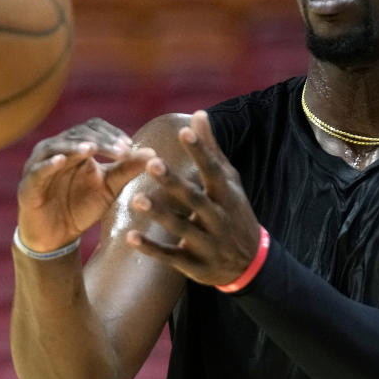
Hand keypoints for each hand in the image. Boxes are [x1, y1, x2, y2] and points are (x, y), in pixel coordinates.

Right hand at [18, 118, 155, 252]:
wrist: (56, 237)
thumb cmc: (81, 207)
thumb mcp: (109, 188)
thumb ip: (128, 169)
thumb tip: (154, 153)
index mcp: (75, 147)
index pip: (93, 128)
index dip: (111, 134)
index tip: (130, 147)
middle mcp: (56, 149)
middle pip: (78, 134)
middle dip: (101, 141)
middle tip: (121, 151)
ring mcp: (39, 165)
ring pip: (56, 146)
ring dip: (75, 147)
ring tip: (92, 149)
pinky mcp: (28, 185)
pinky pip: (38, 170)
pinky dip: (48, 164)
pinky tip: (61, 161)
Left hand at [125, 111, 260, 286]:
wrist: (250, 264)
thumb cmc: (234, 213)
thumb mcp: (229, 183)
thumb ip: (211, 149)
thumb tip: (199, 114)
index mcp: (227, 196)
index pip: (213, 171)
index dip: (200, 152)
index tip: (184, 132)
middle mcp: (218, 218)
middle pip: (194, 199)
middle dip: (174, 182)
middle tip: (152, 163)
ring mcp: (207, 243)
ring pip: (181, 227)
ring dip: (159, 213)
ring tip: (136, 198)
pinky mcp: (193, 264)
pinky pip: (170, 256)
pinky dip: (150, 248)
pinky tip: (129, 237)